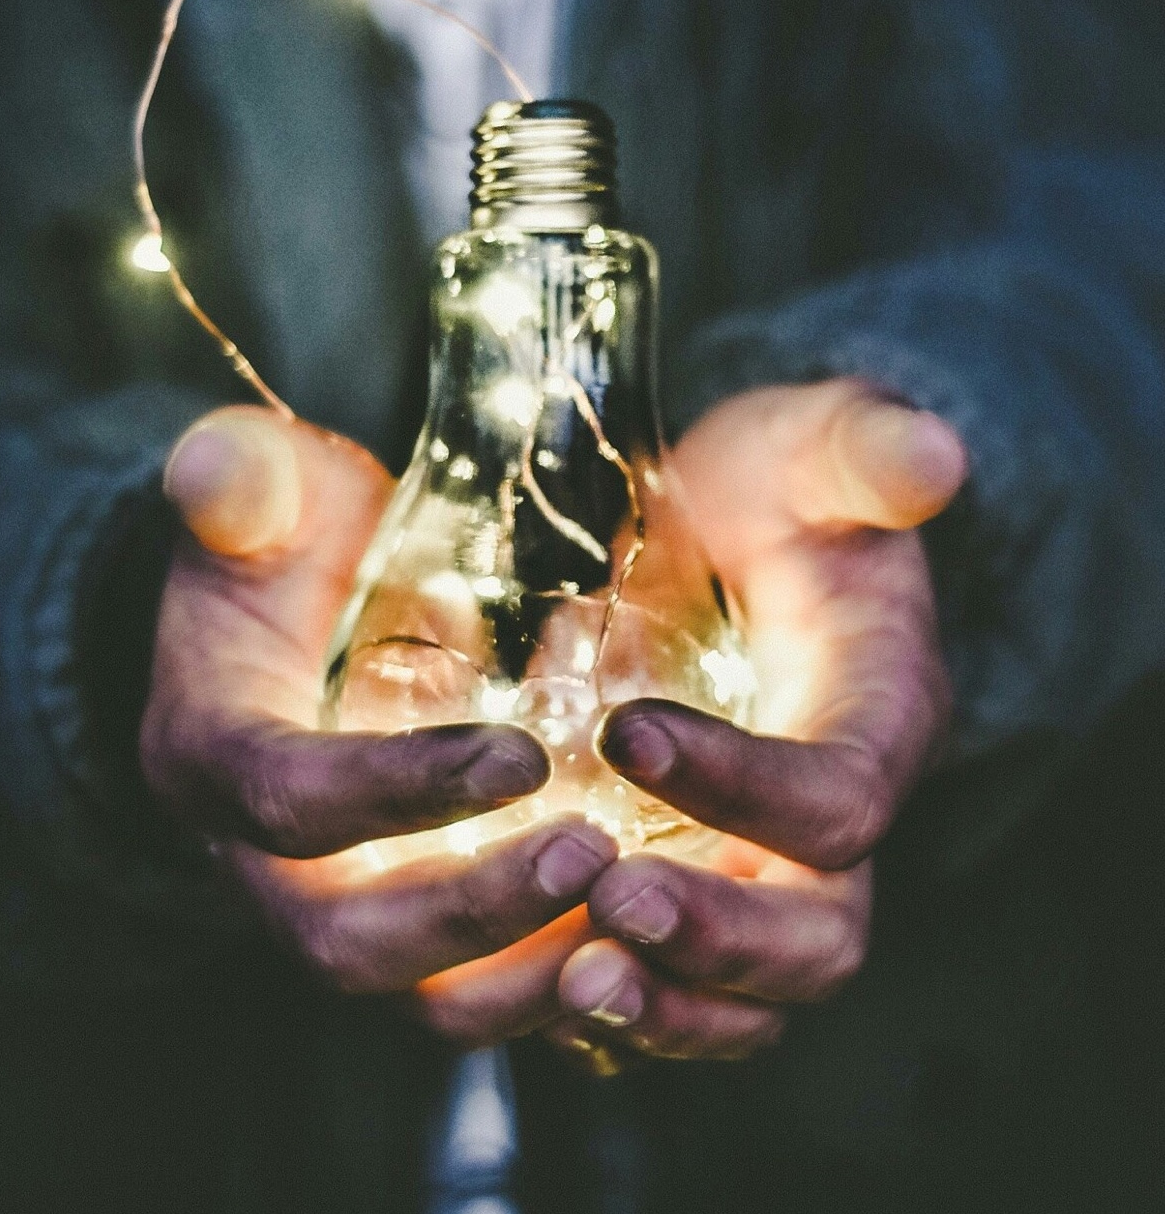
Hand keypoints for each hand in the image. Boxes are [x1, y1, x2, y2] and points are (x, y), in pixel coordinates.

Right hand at [141, 406, 617, 1018]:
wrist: (289, 617)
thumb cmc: (283, 547)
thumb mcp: (261, 495)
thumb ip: (241, 481)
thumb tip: (213, 468)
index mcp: (212, 754)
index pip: (288, 799)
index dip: (397, 791)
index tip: (524, 755)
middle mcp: (260, 861)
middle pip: (346, 940)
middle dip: (471, 913)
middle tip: (592, 853)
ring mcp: (336, 904)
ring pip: (418, 996)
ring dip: (526, 973)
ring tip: (637, 911)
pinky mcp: (406, 923)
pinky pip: (476, 991)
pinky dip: (556, 983)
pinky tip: (645, 937)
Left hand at [550, 379, 966, 1061]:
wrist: (726, 536)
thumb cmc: (772, 492)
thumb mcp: (811, 449)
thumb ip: (862, 451)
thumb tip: (931, 454)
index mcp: (876, 721)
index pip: (840, 795)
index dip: (745, 784)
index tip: (622, 732)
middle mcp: (830, 822)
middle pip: (817, 935)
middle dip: (719, 936)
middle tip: (611, 903)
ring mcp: (760, 868)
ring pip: (748, 996)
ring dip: (665, 1007)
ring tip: (568, 985)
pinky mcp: (693, 885)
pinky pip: (672, 988)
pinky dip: (613, 1007)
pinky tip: (526, 980)